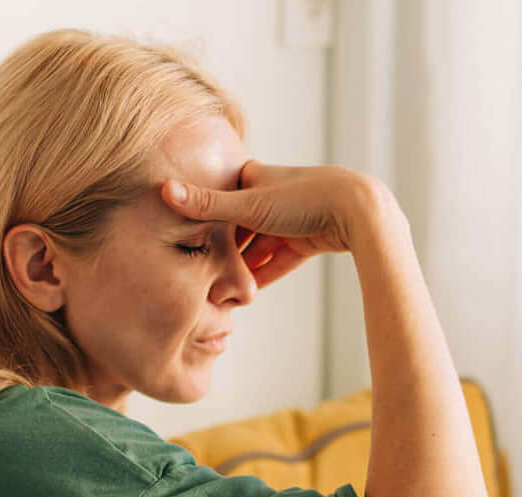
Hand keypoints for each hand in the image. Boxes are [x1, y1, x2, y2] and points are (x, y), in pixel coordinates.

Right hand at [159, 159, 385, 291]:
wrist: (359, 211)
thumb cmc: (304, 199)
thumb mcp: (249, 205)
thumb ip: (207, 205)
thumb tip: (163, 190)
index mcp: (253, 178)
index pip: (219, 201)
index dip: (202, 223)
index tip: (182, 245)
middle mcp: (269, 195)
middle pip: (238, 228)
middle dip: (222, 252)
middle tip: (200, 277)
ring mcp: (289, 218)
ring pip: (259, 246)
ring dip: (243, 268)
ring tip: (221, 291)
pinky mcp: (307, 239)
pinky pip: (279, 260)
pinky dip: (265, 274)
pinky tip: (249, 293)